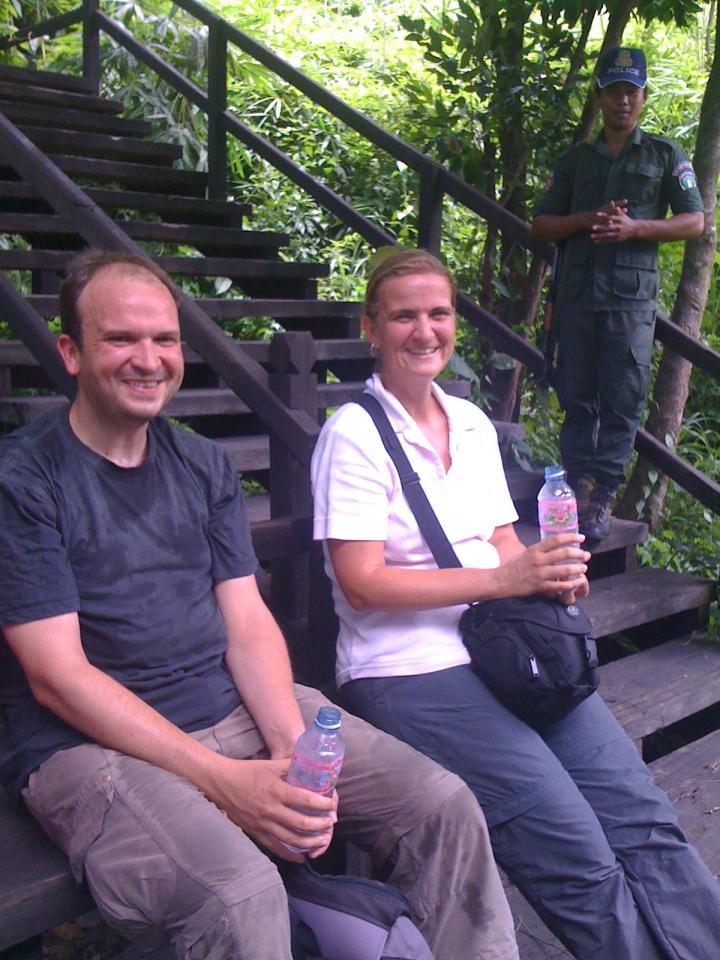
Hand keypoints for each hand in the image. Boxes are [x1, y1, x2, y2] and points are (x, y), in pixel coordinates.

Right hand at [203, 756, 337, 861]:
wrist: (221, 783)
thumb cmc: (247, 771)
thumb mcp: (271, 764)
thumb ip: (292, 765)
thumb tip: (311, 765)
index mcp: (277, 790)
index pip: (306, 800)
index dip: (323, 804)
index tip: (333, 805)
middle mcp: (271, 809)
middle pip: (302, 823)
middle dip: (321, 825)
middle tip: (331, 823)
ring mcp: (263, 824)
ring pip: (291, 839)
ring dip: (310, 842)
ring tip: (322, 840)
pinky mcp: (256, 832)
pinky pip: (276, 847)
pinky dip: (291, 854)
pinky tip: (302, 856)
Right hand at [494, 533, 589, 599]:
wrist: (502, 581)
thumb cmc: (514, 566)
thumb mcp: (526, 552)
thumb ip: (541, 550)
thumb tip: (558, 547)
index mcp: (535, 549)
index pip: (556, 540)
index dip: (571, 537)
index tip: (581, 537)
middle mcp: (538, 560)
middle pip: (564, 553)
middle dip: (578, 553)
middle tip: (586, 555)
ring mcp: (540, 574)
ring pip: (565, 570)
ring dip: (578, 569)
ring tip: (584, 568)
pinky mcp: (541, 586)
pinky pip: (560, 586)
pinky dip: (572, 584)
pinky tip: (578, 581)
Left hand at [591, 200, 636, 243]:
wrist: (635, 229)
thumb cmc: (626, 220)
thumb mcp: (622, 214)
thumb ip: (615, 209)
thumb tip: (611, 202)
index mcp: (620, 219)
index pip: (610, 216)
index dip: (603, 215)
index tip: (596, 214)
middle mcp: (619, 226)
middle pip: (608, 226)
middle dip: (600, 227)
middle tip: (592, 227)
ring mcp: (618, 233)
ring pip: (607, 235)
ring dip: (599, 236)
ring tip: (591, 236)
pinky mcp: (617, 239)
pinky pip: (608, 240)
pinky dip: (602, 241)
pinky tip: (595, 241)